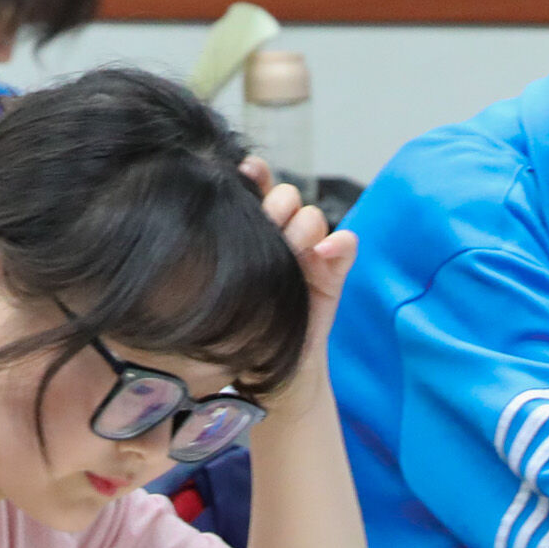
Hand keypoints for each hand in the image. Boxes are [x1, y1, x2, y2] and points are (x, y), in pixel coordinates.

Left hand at [244, 160, 359, 394]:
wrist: (269, 376)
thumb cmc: (237, 328)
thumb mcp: (223, 290)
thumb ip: (221, 255)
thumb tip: (204, 219)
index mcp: (254, 234)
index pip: (256, 191)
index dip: (254, 176)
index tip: (246, 170)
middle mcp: (283, 238)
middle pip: (287, 198)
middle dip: (279, 204)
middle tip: (271, 224)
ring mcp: (310, 255)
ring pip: (313, 217)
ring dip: (305, 225)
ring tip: (296, 246)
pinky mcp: (332, 276)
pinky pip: (344, 247)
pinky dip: (339, 245)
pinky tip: (327, 250)